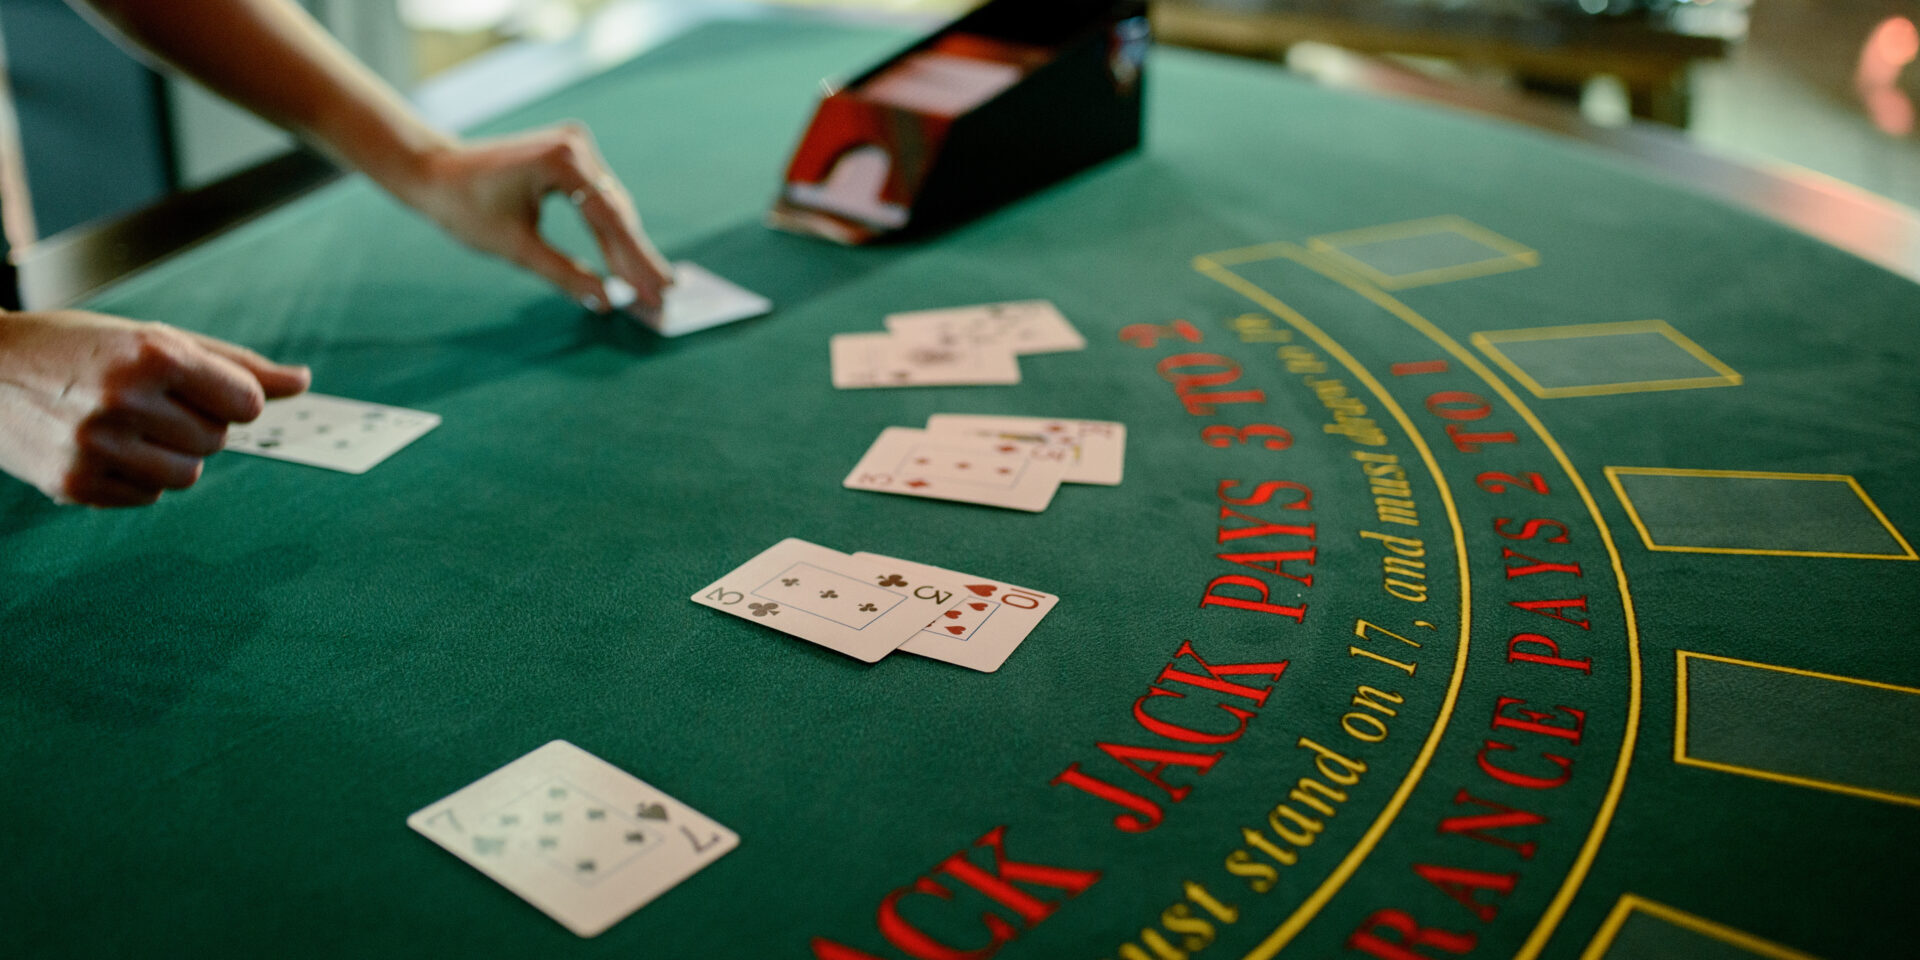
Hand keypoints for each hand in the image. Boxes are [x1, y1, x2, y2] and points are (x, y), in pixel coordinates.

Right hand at [0, 310, 309, 506]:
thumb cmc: (80, 347)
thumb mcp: (155, 339)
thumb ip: (233, 365)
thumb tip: (303, 382)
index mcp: (153, 355)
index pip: (246, 404)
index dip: (229, 397)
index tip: (196, 387)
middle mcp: (124, 400)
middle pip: (218, 441)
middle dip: (195, 423)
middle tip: (146, 401)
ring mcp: (96, 446)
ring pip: (188, 474)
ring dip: (170, 454)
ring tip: (125, 425)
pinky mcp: (74, 484)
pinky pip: (149, 496)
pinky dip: (135, 476)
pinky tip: (100, 446)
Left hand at [401, 123, 673, 312]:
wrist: (434, 172)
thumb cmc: (465, 207)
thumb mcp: (515, 248)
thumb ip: (564, 274)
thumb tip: (607, 302)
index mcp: (563, 162)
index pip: (611, 220)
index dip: (636, 261)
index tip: (658, 292)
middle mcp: (576, 146)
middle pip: (618, 213)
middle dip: (637, 257)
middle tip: (662, 295)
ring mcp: (575, 147)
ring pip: (612, 208)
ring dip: (627, 247)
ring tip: (648, 285)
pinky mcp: (571, 155)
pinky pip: (599, 200)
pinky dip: (609, 231)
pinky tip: (624, 261)